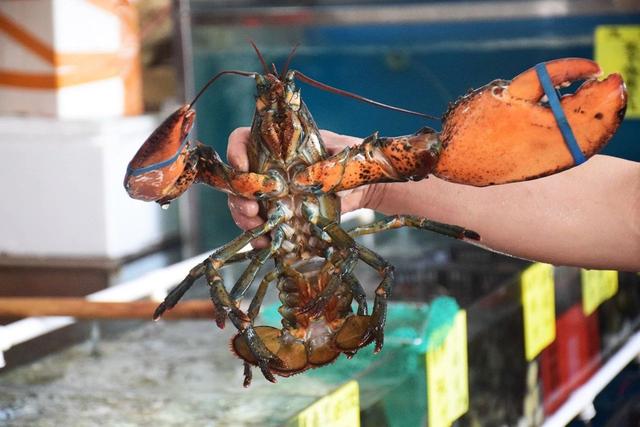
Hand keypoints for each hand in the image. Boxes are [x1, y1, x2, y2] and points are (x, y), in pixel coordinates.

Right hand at [226, 127, 388, 247]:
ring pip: (244, 203)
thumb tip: (316, 176)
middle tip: (251, 209)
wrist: (361, 187)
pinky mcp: (280, 215)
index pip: (244, 140)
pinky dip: (259, 235)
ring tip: (257, 228)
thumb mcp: (343, 151)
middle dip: (238, 196)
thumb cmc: (349, 160)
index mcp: (278, 146)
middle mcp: (269, 169)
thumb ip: (331, 158)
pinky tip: (264, 242)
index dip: (236, 151)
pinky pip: (261, 225)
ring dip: (244, 218)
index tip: (242, 168)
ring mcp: (272, 194)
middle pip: (239, 179)